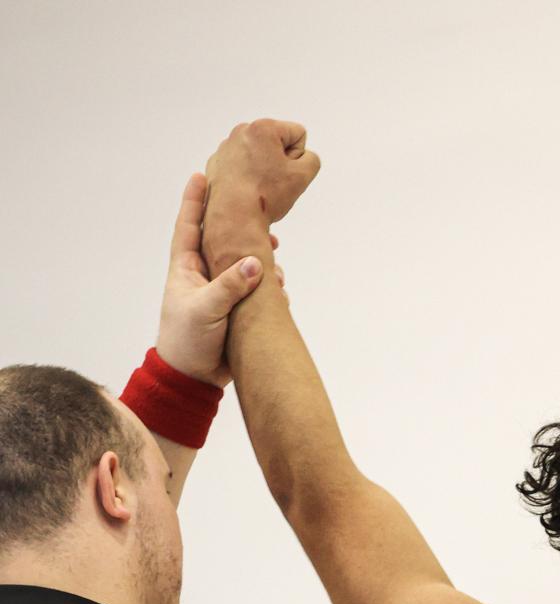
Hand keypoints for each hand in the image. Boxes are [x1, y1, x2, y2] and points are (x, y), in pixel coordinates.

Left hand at [154, 173, 268, 386]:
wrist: (192, 379)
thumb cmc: (186, 340)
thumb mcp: (206, 309)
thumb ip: (230, 285)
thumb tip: (257, 262)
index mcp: (186, 268)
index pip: (189, 226)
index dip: (194, 200)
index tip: (202, 175)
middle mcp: (203, 276)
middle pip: (222, 240)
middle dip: (240, 226)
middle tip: (259, 213)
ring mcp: (221, 293)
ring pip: (243, 266)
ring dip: (261, 259)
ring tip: (276, 251)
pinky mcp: (237, 312)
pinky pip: (256, 294)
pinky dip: (269, 289)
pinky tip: (280, 288)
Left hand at [203, 118, 320, 268]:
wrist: (233, 218)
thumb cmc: (265, 196)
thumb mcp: (302, 177)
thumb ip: (312, 160)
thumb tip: (303, 157)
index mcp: (263, 128)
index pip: (297, 134)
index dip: (298, 158)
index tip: (287, 174)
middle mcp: (241, 132)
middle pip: (276, 144)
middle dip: (280, 163)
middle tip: (274, 184)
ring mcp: (226, 148)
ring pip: (258, 157)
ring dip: (264, 171)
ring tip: (260, 190)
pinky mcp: (216, 164)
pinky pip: (240, 167)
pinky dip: (246, 178)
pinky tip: (246, 192)